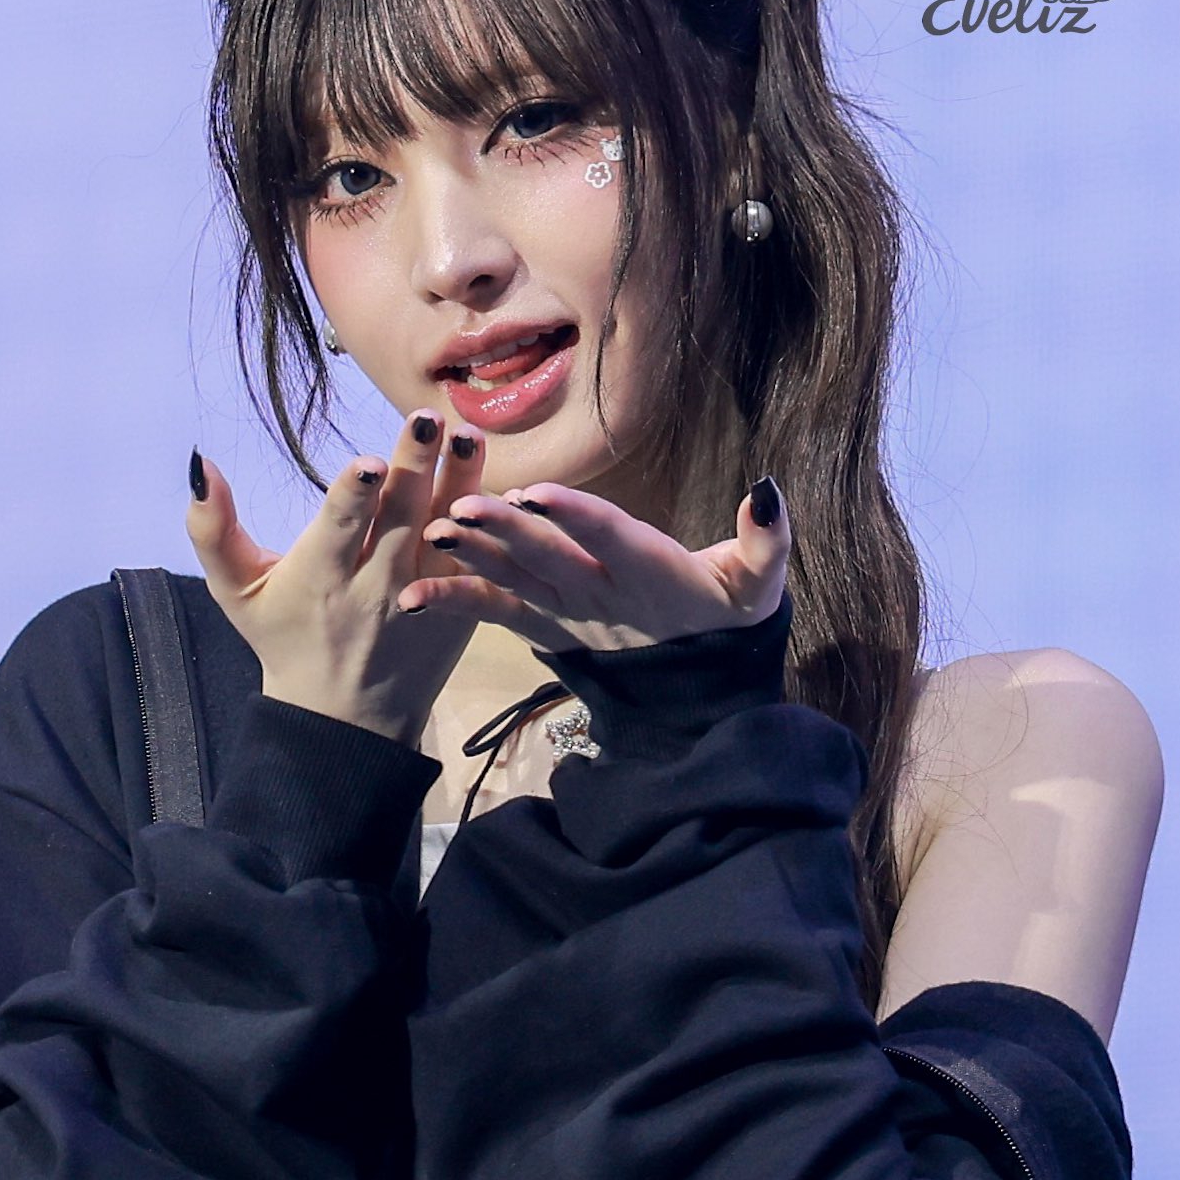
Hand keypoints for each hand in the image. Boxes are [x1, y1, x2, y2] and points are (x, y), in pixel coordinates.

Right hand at [187, 416, 484, 746]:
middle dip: (413, 468)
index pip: (338, 530)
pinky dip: (491, 526)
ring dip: (460, 482)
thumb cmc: (283, 638)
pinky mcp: (457, 610)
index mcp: (318, 578)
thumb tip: (201, 464)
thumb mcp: (235, 592)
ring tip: (468, 436)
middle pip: (398, 519)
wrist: (344, 718)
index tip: (368, 463)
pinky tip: (503, 486)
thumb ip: (213, 529)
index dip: (353, 497)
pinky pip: (478, 563)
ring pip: (446, 534)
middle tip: (426, 419)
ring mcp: (422, 598)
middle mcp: (373, 588)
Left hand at [402, 475, 790, 651]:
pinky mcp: (543, 625)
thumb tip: (768, 490)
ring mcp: (567, 613)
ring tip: (435, 532)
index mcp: (648, 572)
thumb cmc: (726, 618)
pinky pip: (494, 614)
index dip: (574, 515)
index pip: (609, 537)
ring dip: (474, 557)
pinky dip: (454, 603)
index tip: (535, 493)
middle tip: (463, 506)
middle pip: (550, 556)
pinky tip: (411, 597)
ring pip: (516, 579)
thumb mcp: (760, 586)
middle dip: (507, 532)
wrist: (698, 688)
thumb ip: (766, 541)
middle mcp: (600, 593)